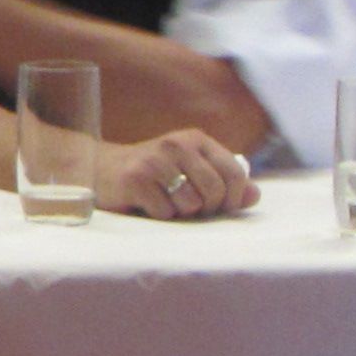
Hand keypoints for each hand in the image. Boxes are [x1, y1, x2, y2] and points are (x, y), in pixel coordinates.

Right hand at [99, 130, 253, 221]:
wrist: (100, 169)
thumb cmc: (152, 174)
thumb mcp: (190, 170)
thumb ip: (223, 180)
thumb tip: (255, 196)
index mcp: (196, 139)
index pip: (234, 172)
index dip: (233, 198)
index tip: (220, 208)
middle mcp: (177, 145)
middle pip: (214, 191)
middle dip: (206, 209)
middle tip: (189, 209)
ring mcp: (155, 161)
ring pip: (191, 205)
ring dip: (180, 214)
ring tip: (165, 203)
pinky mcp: (136, 179)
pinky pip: (165, 212)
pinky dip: (159, 216)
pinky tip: (146, 204)